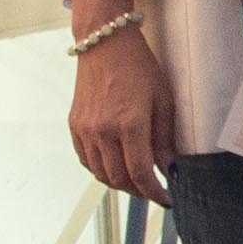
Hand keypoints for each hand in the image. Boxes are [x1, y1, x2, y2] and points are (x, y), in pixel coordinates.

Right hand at [65, 0, 179, 205]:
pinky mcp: (74, 125)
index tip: (167, 199)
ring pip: (100, 173)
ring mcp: (85, 129)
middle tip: (155, 192)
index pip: (140, 172)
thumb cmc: (139, 68)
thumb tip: (168, 167)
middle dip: (139, 191)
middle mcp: (102, 130)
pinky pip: (86, 160)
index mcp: (128, 124)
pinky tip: (116, 168)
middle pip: (119, 178)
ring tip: (138, 183)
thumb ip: (164, 137)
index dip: (155, 192)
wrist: (104, 44)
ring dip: (120, 184)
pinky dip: (101, 170)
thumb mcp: (163, 99)